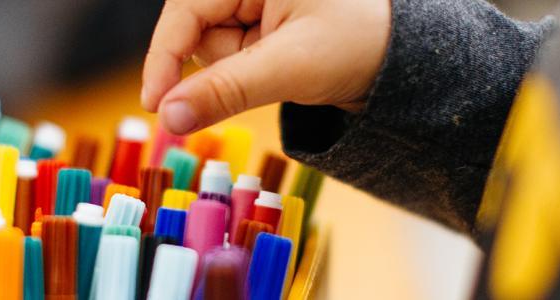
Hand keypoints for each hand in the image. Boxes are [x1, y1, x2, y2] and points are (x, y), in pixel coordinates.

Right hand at [141, 0, 391, 133]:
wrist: (406, 61)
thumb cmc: (360, 45)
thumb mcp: (291, 67)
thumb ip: (226, 91)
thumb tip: (167, 118)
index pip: (184, 9)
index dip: (163, 58)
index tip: (154, 105)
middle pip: (193, 31)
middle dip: (222, 63)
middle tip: (272, 70)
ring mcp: (251, 2)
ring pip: (210, 50)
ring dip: (238, 71)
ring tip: (289, 63)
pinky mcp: (259, 25)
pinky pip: (230, 58)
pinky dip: (247, 73)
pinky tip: (284, 65)